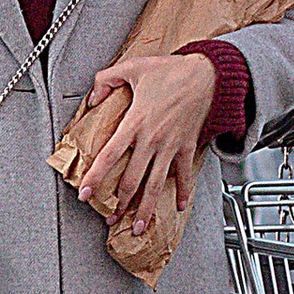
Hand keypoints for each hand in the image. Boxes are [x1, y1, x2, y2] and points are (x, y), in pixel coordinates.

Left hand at [80, 48, 217, 232]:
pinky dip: (183, 192)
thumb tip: (92, 97)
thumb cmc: (172, 71)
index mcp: (135, 122)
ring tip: (138, 226)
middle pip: (132, 179)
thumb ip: (105, 79)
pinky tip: (180, 207)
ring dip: (146, 208)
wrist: (207, 75)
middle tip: (109, 219)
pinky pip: (184, 175)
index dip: (96, 177)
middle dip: (119, 203)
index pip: (110, 156)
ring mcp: (170, 146)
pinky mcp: (186, 147)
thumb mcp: (132, 67)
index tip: (85, 193)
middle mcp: (151, 140)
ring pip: (156, 185)